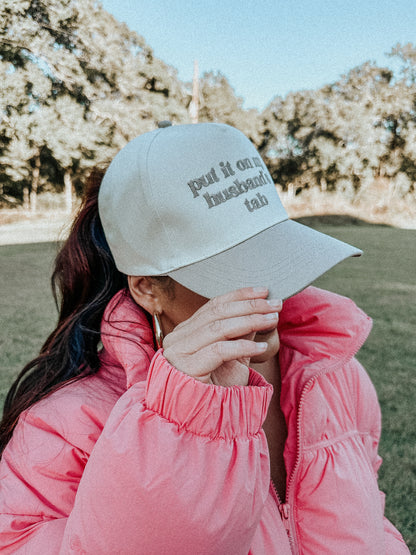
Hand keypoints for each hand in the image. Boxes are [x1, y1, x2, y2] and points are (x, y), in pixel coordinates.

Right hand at [162, 287, 281, 385]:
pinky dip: (242, 346)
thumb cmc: (214, 391)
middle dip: (249, 306)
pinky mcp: (187, 369)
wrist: (198, 424)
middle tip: (275, 303)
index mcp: (186, 332)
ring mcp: (180, 353)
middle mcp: (179, 338)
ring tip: (272, 319)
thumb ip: (242, 335)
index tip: (264, 291)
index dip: (240, 295)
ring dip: (250, 321)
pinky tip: (261, 347)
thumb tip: (262, 310)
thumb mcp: (232, 358)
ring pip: (219, 328)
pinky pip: (218, 351)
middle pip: (217, 313)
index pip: (214, 305)